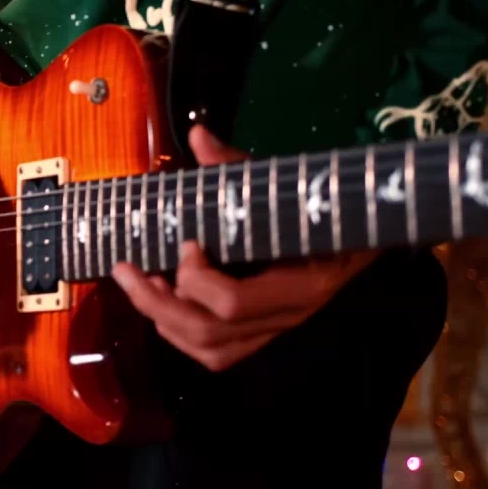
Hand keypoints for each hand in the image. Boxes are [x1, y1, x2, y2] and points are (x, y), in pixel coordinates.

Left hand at [111, 126, 379, 371]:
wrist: (361, 238)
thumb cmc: (318, 207)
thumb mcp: (282, 185)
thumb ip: (236, 166)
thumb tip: (198, 134)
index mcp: (299, 281)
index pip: (232, 303)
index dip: (195, 278)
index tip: (187, 242)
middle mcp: (288, 315)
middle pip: (209, 333)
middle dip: (156, 302)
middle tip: (126, 269)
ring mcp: (276, 330)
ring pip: (209, 351)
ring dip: (163, 320)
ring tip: (139, 284)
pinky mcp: (264, 335)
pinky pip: (217, 355)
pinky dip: (179, 334)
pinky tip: (162, 303)